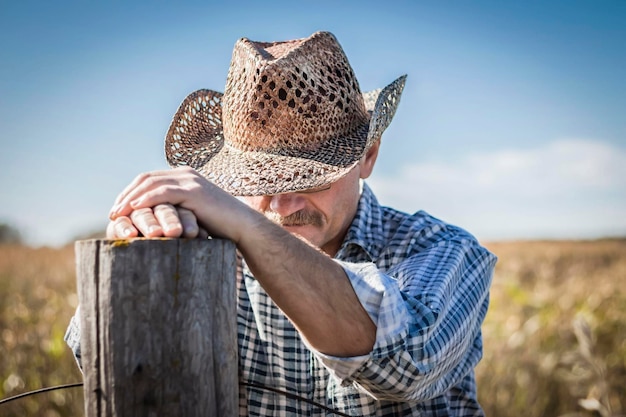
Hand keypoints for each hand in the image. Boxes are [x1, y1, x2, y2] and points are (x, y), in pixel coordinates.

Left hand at [108, 166, 252, 242]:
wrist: (242, 227)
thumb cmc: (220, 227)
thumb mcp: (192, 215)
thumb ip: (176, 211)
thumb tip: (156, 223)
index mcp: (185, 177)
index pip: (149, 179)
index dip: (130, 193)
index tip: (118, 210)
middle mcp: (186, 174)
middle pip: (146, 179)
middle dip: (126, 195)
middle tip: (112, 213)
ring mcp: (190, 180)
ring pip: (151, 184)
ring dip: (130, 199)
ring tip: (117, 214)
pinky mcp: (193, 191)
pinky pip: (162, 193)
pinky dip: (145, 200)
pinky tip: (133, 211)